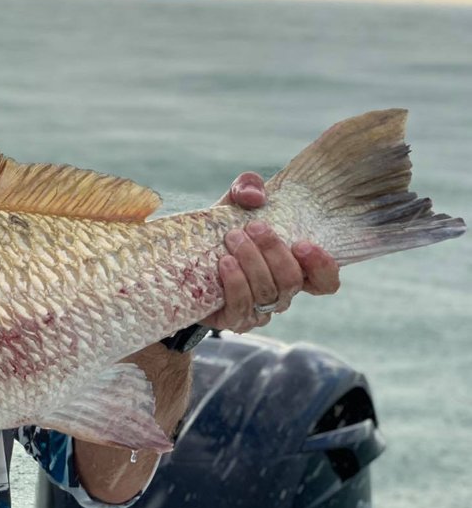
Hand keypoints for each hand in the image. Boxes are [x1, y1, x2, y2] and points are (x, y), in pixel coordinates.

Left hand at [204, 172, 340, 332]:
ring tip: (233, 239)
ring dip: (252, 263)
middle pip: (292, 281)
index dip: (322, 267)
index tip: (303, 243)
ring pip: (268, 293)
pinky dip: (235, 283)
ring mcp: (258, 310)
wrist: (183, 259)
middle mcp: (280, 293)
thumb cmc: (220, 231)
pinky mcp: (234, 319)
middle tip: (253, 228)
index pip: (325, 281)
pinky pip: (242, 307)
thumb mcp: (234, 204)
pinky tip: (225, 263)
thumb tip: (256, 196)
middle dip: (274, 252)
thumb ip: (248, 188)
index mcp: (292, 268)